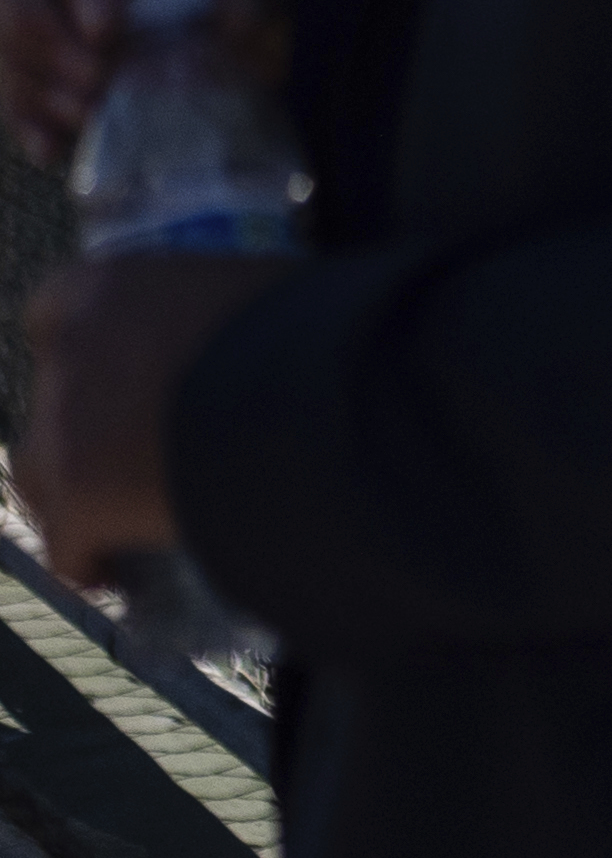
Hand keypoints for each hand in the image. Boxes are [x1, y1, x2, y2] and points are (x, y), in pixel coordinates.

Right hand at [1, 0, 318, 173]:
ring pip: (1, 8)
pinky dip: (27, 100)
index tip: (105, 32)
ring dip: (29, 68)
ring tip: (84, 115)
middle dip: (37, 22)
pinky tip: (51, 145)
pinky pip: (17, 53)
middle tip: (93, 78)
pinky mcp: (62, 14)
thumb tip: (231, 22)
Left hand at [15, 251, 291, 587]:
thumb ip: (217, 314)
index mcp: (109, 285)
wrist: (327, 391)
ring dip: (69, 495)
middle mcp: (72, 348)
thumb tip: (239, 339)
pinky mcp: (80, 494)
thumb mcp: (258, 294)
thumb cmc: (316, 329)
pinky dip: (86, 558)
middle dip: (83, 431)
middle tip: (132, 457)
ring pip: (37, 474)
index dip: (86, 354)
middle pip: (48, 402)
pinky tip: (114, 572)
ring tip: (110, 525)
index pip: (54, 312)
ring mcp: (67, 423)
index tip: (120, 381)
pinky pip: (66, 542)